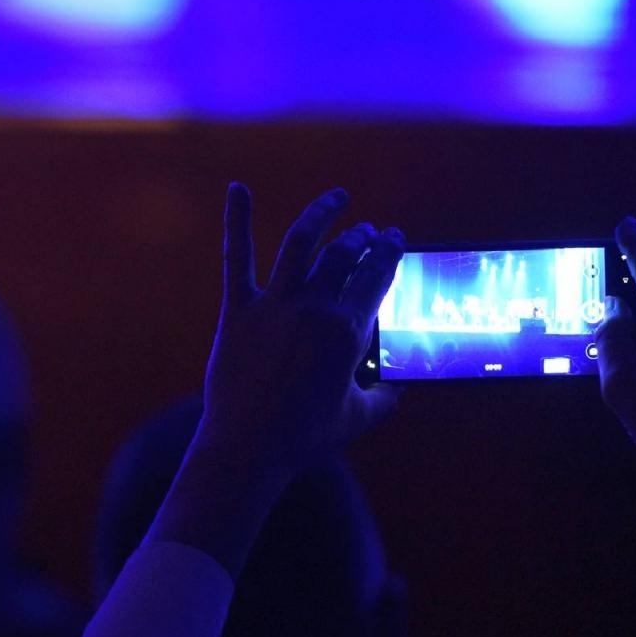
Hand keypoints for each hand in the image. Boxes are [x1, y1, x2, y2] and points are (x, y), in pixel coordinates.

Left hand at [195, 183, 404, 481]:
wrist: (249, 447)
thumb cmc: (305, 437)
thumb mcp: (358, 418)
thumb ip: (384, 396)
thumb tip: (398, 387)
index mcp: (349, 331)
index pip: (378, 275)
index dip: (389, 251)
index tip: (394, 238)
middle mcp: (315, 309)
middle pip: (345, 253)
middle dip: (362, 237)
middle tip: (366, 232)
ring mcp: (274, 305)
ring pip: (303, 242)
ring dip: (323, 213)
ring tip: (337, 198)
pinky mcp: (238, 310)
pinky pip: (237, 257)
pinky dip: (238, 220)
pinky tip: (237, 188)